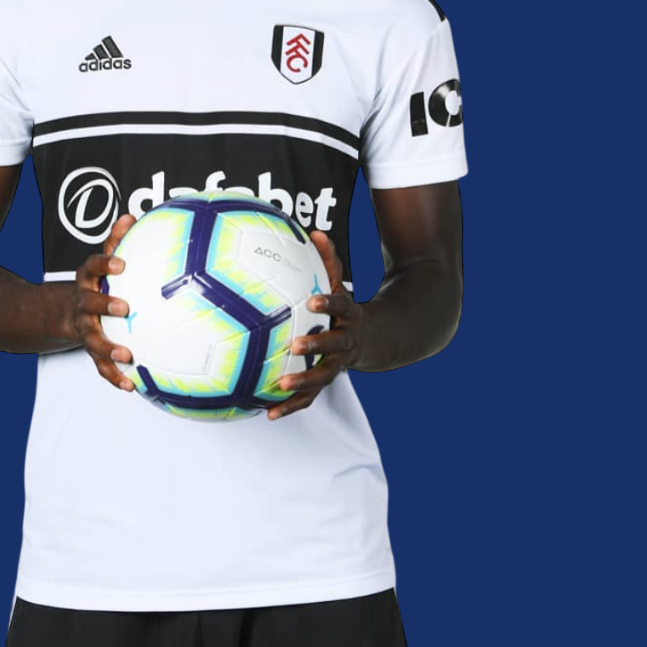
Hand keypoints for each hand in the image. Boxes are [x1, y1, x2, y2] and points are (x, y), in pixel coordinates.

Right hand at [68, 212, 137, 391]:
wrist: (66, 314)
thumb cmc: (96, 284)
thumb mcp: (102, 263)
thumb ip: (116, 241)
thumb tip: (130, 216)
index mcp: (88, 280)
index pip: (93, 267)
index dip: (104, 264)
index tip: (121, 264)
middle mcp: (83, 304)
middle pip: (90, 304)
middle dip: (104, 305)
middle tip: (124, 307)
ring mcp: (85, 329)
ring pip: (93, 339)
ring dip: (108, 348)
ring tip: (126, 356)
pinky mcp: (91, 350)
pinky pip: (100, 366)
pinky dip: (114, 376)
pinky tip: (131, 386)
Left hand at [267, 230, 362, 420]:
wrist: (377, 342)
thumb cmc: (347, 309)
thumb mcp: (341, 284)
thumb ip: (329, 261)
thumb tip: (315, 233)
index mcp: (350, 317)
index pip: (342, 306)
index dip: (329, 303)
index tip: (314, 300)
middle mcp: (347, 343)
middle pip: (335, 346)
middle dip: (317, 346)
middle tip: (295, 345)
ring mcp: (339, 365)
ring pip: (323, 377)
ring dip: (303, 383)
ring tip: (281, 386)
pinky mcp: (327, 381)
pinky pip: (310, 397)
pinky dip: (291, 405)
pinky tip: (269, 414)